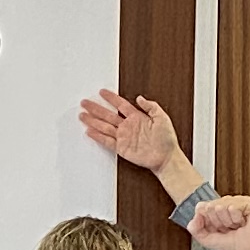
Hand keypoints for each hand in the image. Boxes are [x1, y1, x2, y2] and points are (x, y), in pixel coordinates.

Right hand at [78, 92, 192, 188]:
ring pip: (104, 127)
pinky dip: (98, 137)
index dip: (111, 98)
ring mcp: (124, 137)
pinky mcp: (122, 148)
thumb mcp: (162, 117)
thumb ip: (151, 106)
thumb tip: (140, 97)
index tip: (102, 92)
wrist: (166, 157)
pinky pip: (107, 141)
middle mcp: (128, 126)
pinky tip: (90, 131)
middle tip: (85, 103)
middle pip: (108, 115)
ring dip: (93, 121)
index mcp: (137, 117)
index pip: (121, 105)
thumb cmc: (167, 140)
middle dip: (96, 108)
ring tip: (82, 116)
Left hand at [186, 192, 249, 249]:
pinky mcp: (247, 202)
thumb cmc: (230, 245)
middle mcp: (224, 203)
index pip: (200, 207)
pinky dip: (236, 219)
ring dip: (228, 221)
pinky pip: (233, 207)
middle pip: (210, 206)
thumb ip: (194, 228)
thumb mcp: (205, 239)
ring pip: (221, 206)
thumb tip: (197, 214)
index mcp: (213, 209)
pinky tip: (242, 223)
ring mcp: (236, 201)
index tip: (216, 229)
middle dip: (218, 222)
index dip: (207, 221)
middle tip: (228, 229)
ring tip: (236, 226)